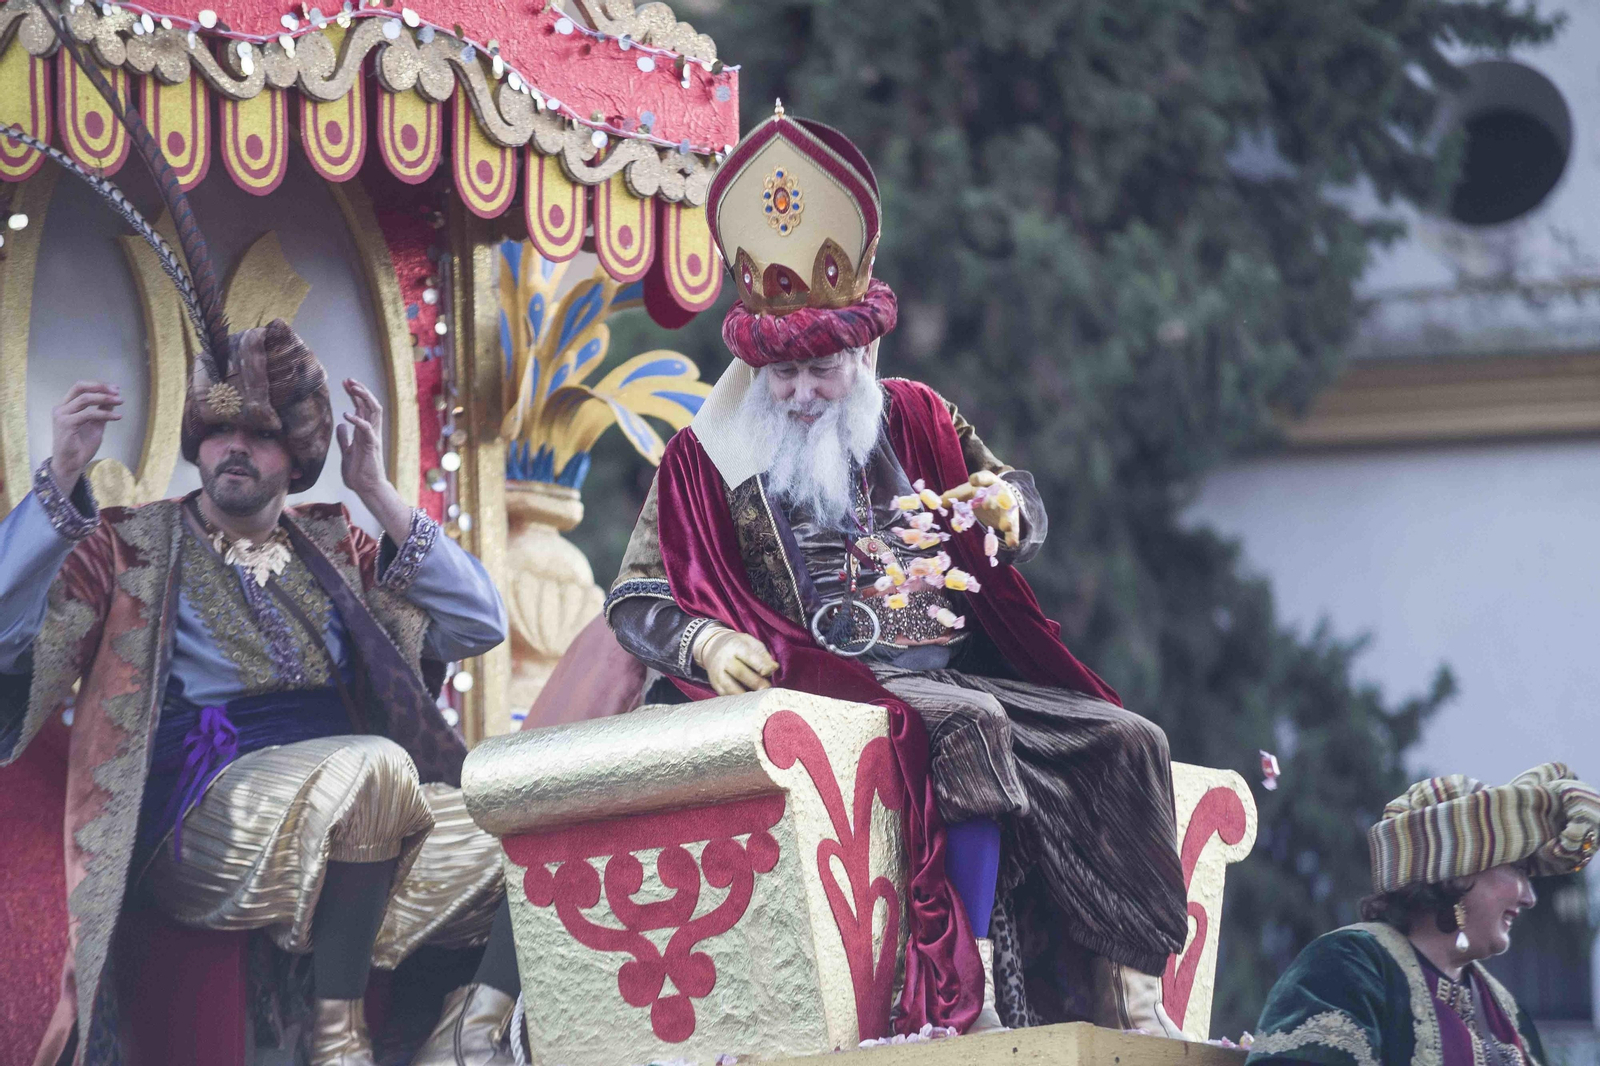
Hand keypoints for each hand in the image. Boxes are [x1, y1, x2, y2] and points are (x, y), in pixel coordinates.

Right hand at [50, 381, 122, 488]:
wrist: (71, 464)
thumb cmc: (81, 446)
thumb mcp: (95, 425)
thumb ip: (101, 411)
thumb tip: (112, 398)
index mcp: (66, 406)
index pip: (80, 387)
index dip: (98, 385)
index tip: (115, 388)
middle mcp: (61, 408)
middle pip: (80, 387)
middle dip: (100, 387)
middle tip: (117, 391)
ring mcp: (62, 415)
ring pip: (85, 399)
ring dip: (105, 398)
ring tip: (120, 401)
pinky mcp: (66, 424)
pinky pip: (89, 414)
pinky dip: (105, 414)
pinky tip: (118, 417)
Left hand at [337, 379, 412, 543]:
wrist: (366, 488)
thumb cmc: (358, 472)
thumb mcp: (347, 452)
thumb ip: (345, 438)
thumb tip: (340, 426)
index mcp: (365, 432)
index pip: (363, 408)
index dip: (355, 394)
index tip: (346, 383)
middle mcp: (371, 432)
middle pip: (370, 405)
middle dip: (360, 390)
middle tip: (348, 380)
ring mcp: (372, 438)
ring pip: (373, 411)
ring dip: (363, 398)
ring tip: (352, 389)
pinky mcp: (371, 446)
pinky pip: (366, 429)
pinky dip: (357, 420)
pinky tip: (346, 415)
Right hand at [693, 627, 777, 696]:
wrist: (713, 647)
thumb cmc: (738, 646)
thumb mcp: (751, 643)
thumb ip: (763, 655)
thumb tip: (774, 668)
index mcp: (735, 646)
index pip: (748, 656)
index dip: (760, 665)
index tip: (769, 672)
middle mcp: (724, 659)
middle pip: (740, 672)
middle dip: (755, 682)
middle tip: (767, 688)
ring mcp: (717, 672)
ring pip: (730, 686)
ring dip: (745, 694)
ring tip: (758, 698)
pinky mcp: (715, 684)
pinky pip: (725, 694)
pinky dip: (737, 699)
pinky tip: (748, 701)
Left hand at [942, 470, 1019, 547]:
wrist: (1005, 496)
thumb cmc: (980, 492)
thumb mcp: (968, 491)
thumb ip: (955, 495)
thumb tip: (937, 502)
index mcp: (988, 481)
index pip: (984, 477)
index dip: (979, 479)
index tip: (973, 481)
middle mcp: (1000, 492)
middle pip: (996, 495)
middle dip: (991, 499)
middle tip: (986, 505)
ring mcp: (1008, 505)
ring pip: (1008, 511)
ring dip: (1006, 518)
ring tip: (1005, 526)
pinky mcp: (1012, 518)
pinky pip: (1014, 527)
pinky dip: (1013, 535)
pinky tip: (1012, 544)